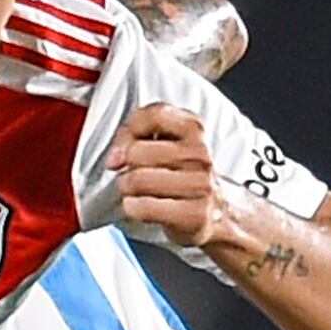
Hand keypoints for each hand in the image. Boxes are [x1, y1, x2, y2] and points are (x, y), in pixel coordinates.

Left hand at [102, 104, 234, 255]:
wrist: (216, 213)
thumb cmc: (183, 176)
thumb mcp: (167, 144)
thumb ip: (137, 135)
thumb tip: (114, 159)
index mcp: (194, 128)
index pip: (154, 115)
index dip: (126, 133)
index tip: (119, 154)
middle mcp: (200, 154)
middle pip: (137, 152)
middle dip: (125, 168)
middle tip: (133, 178)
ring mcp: (201, 185)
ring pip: (137, 180)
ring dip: (126, 190)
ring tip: (138, 193)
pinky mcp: (195, 214)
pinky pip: (143, 207)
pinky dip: (132, 208)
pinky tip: (142, 208)